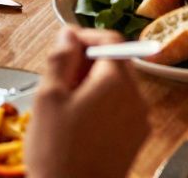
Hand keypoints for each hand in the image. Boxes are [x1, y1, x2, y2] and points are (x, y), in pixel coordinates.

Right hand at [25, 28, 149, 177]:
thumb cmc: (57, 153)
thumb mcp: (48, 98)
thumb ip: (60, 59)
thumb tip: (68, 36)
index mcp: (117, 82)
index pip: (110, 39)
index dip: (85, 35)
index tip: (65, 42)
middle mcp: (136, 98)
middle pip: (117, 62)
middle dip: (88, 61)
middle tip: (60, 74)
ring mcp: (139, 120)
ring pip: (119, 86)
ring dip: (94, 83)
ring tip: (65, 101)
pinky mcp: (135, 139)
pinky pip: (121, 108)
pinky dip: (103, 104)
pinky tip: (78, 120)